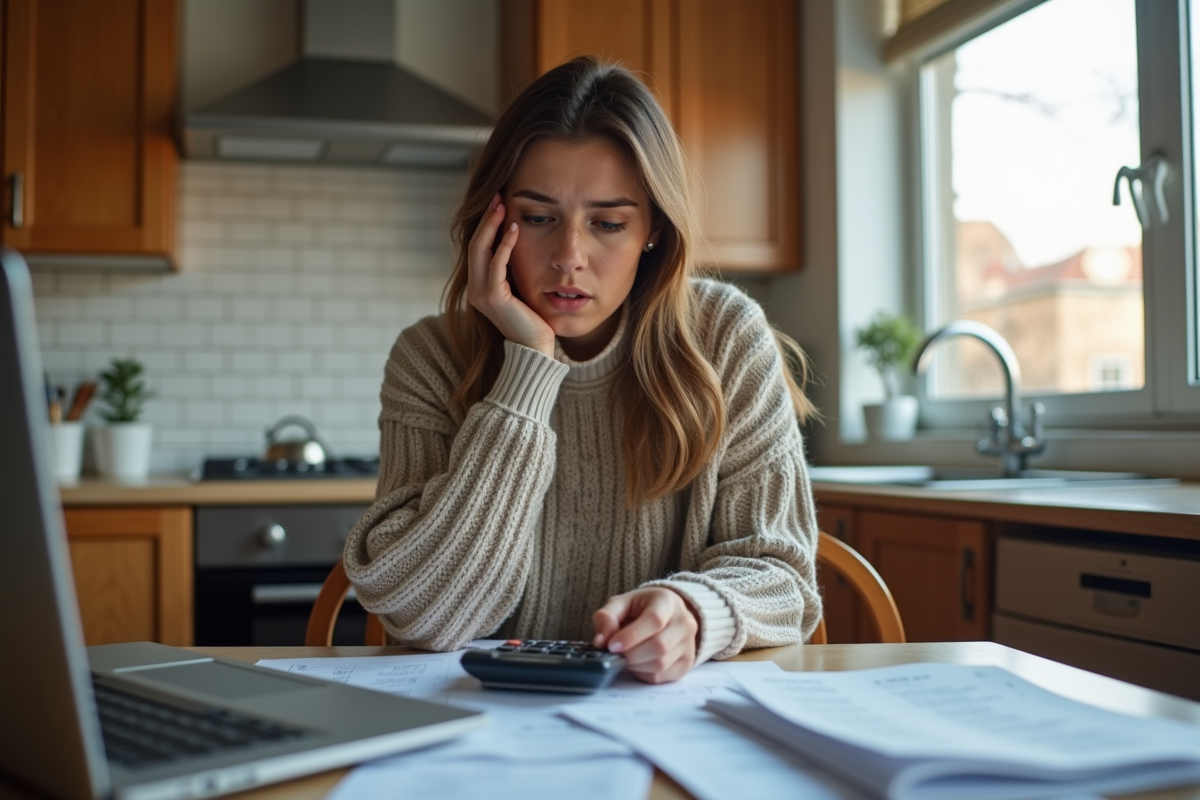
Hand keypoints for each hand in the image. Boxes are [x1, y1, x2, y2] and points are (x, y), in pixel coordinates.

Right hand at [466, 193, 555, 356]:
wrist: (534, 348)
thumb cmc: (532, 321)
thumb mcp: (519, 290)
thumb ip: (512, 272)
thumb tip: (516, 245)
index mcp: (479, 287)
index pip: (477, 249)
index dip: (486, 226)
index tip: (497, 204)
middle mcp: (474, 290)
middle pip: (475, 245)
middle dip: (486, 219)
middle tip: (497, 197)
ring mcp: (480, 294)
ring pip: (480, 250)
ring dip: (492, 225)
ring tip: (502, 205)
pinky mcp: (492, 297)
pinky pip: (496, 264)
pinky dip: (504, 244)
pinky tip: (514, 228)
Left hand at [592, 587, 699, 683]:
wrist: (666, 614)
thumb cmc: (641, 608)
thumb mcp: (621, 604)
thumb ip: (607, 616)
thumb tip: (601, 641)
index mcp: (668, 601)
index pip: (654, 620)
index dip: (631, 636)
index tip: (612, 645)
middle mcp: (684, 622)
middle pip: (659, 646)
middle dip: (631, 655)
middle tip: (615, 653)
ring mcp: (689, 644)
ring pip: (660, 664)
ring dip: (636, 665)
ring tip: (626, 655)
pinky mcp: (687, 662)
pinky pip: (662, 676)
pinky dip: (644, 673)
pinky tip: (638, 663)